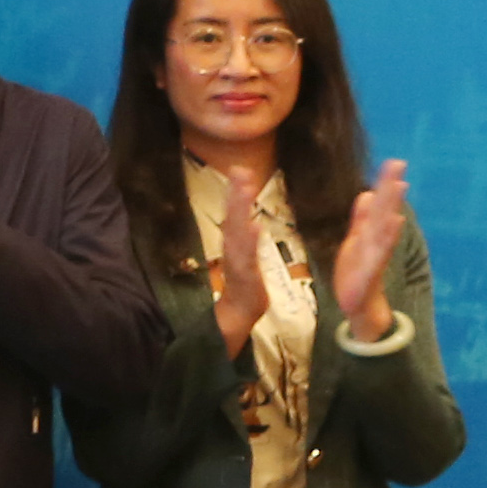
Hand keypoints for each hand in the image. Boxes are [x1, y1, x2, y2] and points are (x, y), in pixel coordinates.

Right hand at [208, 167, 274, 356]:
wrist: (237, 318)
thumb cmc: (242, 289)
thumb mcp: (244, 263)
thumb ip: (246, 244)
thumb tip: (251, 223)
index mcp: (234, 245)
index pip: (234, 215)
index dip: (235, 193)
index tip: (239, 169)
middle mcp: (233, 250)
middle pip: (233, 218)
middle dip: (236, 194)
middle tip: (240, 170)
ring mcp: (238, 263)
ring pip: (238, 233)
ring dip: (240, 211)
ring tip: (244, 189)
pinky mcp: (246, 278)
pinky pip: (247, 258)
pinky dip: (249, 242)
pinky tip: (253, 227)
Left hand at [330, 160, 413, 344]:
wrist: (357, 303)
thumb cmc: (356, 271)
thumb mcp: (356, 239)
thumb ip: (362, 218)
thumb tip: (368, 193)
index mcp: (371, 232)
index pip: (381, 205)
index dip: (386, 184)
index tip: (395, 161)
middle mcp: (376, 240)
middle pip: (386, 210)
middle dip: (391, 187)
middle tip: (399, 163)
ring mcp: (375, 255)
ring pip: (385, 227)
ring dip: (393, 206)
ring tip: (399, 186)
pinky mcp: (370, 271)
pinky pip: (380, 252)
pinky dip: (388, 238)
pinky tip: (395, 222)